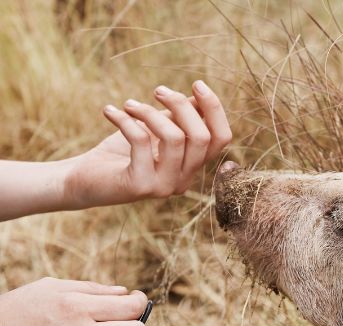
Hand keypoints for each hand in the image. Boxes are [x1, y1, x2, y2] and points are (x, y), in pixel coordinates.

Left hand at [63, 81, 231, 208]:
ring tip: (128, 104)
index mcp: (191, 166)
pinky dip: (125, 120)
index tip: (196, 85)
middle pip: (202, 137)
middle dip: (181, 105)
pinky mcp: (141, 186)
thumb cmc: (120, 151)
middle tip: (157, 90)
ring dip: (150, 112)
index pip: (221, 139)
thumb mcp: (153, 129)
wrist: (85, 179)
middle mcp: (183, 180)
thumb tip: (198, 96)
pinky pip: (141, 142)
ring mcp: (164, 186)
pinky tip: (110, 112)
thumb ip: (177, 118)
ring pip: (175, 139)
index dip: (214, 108)